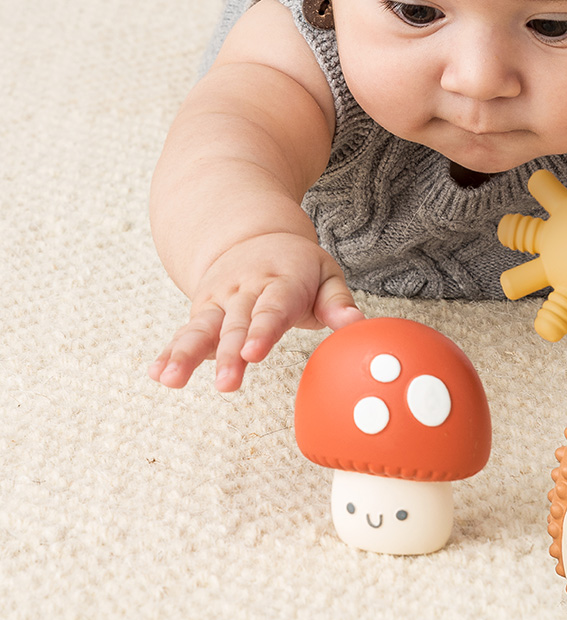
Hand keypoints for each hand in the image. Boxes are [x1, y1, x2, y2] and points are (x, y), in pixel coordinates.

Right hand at [149, 233, 363, 390]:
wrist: (252, 235)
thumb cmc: (297, 265)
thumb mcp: (325, 273)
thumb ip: (338, 302)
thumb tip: (356, 324)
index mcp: (281, 281)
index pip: (272, 308)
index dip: (262, 331)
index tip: (254, 352)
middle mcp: (245, 290)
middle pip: (236, 325)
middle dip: (230, 354)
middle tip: (227, 384)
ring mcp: (220, 301)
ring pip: (202, 328)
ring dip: (187, 354)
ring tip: (171, 379)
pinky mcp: (202, 311)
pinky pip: (185, 332)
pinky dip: (170, 352)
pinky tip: (157, 373)